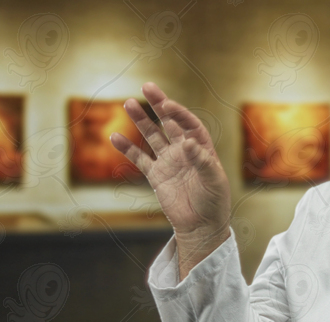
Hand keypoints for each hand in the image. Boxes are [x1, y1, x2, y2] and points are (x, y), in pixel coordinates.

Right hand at [111, 82, 230, 278]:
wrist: (201, 226)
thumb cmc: (214, 202)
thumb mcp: (214, 181)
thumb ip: (201, 161)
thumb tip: (186, 142)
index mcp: (202, 149)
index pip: (189, 125)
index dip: (179, 114)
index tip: (167, 106)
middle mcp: (184, 152)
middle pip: (170, 123)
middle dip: (159, 105)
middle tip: (147, 87)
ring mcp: (169, 162)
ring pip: (152, 136)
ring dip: (141, 121)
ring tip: (129, 103)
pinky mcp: (156, 175)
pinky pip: (140, 159)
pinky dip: (127, 148)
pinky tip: (115, 137)